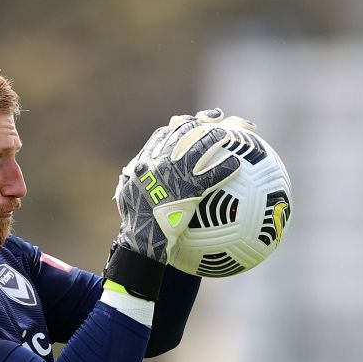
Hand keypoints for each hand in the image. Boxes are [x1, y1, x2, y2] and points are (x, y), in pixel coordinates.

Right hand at [113, 109, 250, 261]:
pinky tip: (236, 165)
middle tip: (217, 122)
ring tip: (232, 136)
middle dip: (203, 123)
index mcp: (145, 160)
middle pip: (185, 132)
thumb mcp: (126, 194)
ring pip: (201, 146)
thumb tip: (130, 173)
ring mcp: (175, 174)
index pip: (163, 134)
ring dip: (217, 138)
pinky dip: (226, 167)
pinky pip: (212, 174)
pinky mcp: (190, 189)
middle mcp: (160, 161)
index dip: (179, 125)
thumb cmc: (134, 221)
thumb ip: (132, 179)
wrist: (141, 239)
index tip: (191, 122)